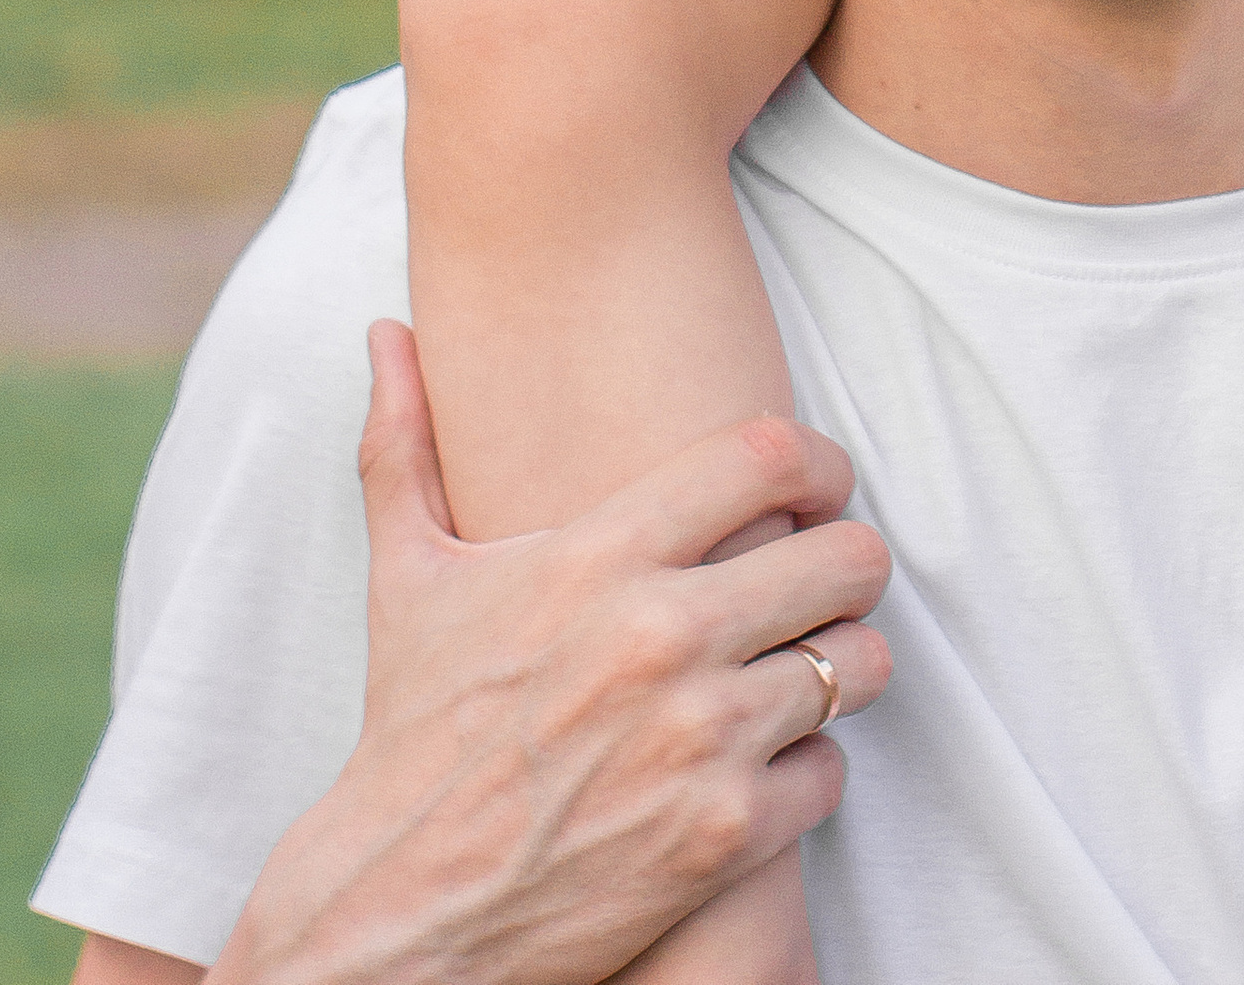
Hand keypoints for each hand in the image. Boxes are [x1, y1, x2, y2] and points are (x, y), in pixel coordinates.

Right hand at [217, 327, 890, 984]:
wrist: (400, 913)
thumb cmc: (412, 732)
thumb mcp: (408, 577)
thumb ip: (406, 441)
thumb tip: (386, 332)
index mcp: (600, 555)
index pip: (771, 455)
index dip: (820, 461)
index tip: (820, 484)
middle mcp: (662, 635)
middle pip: (846, 556)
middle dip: (846, 565)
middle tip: (825, 581)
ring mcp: (699, 739)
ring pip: (856, 665)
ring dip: (838, 667)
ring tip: (801, 670)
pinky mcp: (722, 836)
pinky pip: (831, 771)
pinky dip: (808, 771)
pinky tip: (761, 765)